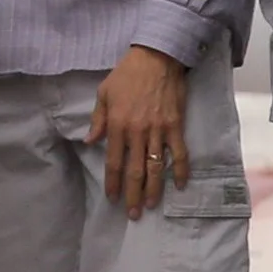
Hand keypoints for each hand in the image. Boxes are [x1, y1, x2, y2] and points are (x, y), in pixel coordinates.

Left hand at [86, 47, 189, 219]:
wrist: (157, 57)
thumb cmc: (127, 74)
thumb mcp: (104, 94)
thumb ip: (98, 120)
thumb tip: (90, 141)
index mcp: (117, 125)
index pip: (113, 162)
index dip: (113, 183)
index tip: (112, 198)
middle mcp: (137, 132)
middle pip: (134, 170)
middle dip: (132, 194)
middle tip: (133, 214)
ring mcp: (158, 130)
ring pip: (156, 167)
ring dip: (154, 189)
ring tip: (151, 205)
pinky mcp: (176, 126)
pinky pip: (180, 153)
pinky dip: (181, 170)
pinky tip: (180, 185)